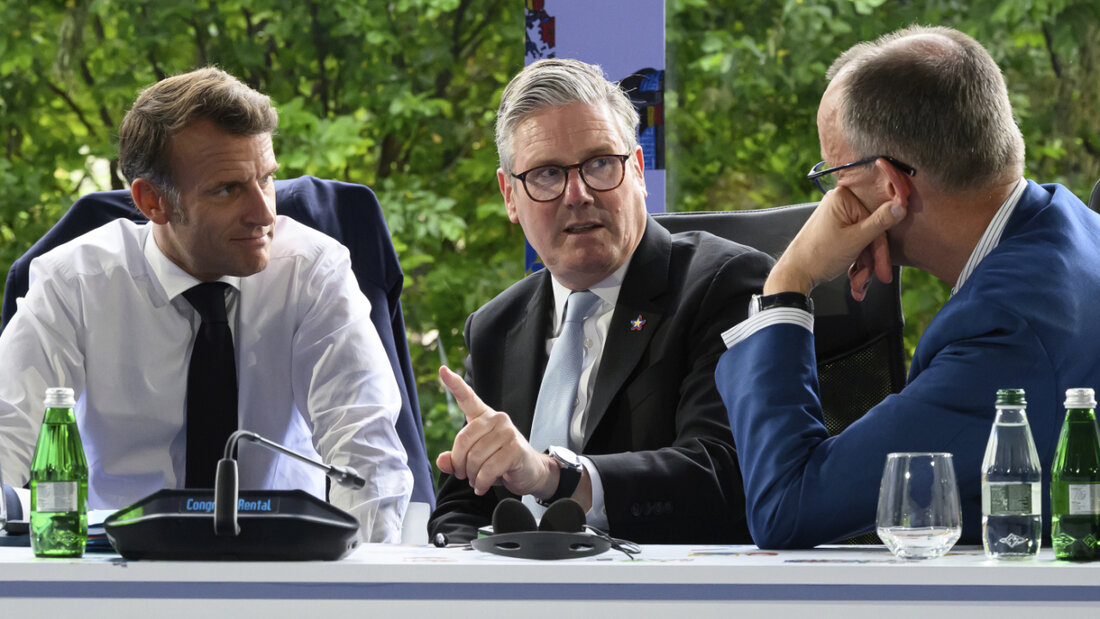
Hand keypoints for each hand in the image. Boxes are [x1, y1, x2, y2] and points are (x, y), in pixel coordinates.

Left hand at [435, 366, 555, 497]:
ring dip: (471, 476)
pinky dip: (482, 482)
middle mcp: (496, 419)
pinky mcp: (515, 448)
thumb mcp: (475, 461)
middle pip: (463, 440)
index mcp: (484, 417)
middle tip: (463, 475)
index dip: (454, 384)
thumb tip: (442, 460)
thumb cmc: (501, 463)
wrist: (531, 472)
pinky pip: (488, 469)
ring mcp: (507, 432)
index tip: (443, 370)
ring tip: (476, 480)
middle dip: (459, 464)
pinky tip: (482, 486)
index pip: (467, 397)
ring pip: (475, 458)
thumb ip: (455, 459)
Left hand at [764, 185, 905, 300]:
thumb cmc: (819, 256)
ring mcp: (836, 218)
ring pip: (862, 242)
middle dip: (871, 261)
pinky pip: (853, 245)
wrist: (794, 275)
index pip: (876, 221)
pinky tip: (854, 280)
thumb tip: (902, 204)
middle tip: (875, 280)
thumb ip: (881, 222)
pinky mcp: (833, 231)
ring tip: (858, 285)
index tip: (885, 270)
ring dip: (863, 266)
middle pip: (870, 233)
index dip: (881, 249)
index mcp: (843, 198)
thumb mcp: (856, 240)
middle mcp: (839, 204)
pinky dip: (855, 263)